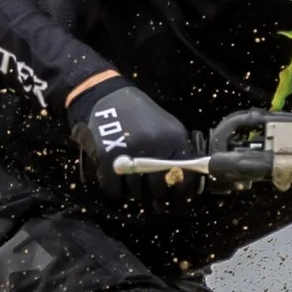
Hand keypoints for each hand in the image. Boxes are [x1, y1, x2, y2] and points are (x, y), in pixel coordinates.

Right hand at [67, 74, 196, 199]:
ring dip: (132, 191)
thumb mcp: (167, 130)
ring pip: (136, 193)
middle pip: (158, 190)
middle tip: (146, 185)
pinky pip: (114, 190)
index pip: (184, 179)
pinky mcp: (107, 157)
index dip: (178, 193)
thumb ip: (177, 157)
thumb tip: (183, 192)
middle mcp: (154, 146)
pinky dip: (115, 189)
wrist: (108, 97)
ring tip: (129, 177)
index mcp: (174, 140)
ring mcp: (130, 152)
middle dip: (152, 193)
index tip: (171, 194)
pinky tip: (116, 178)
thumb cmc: (140, 118)